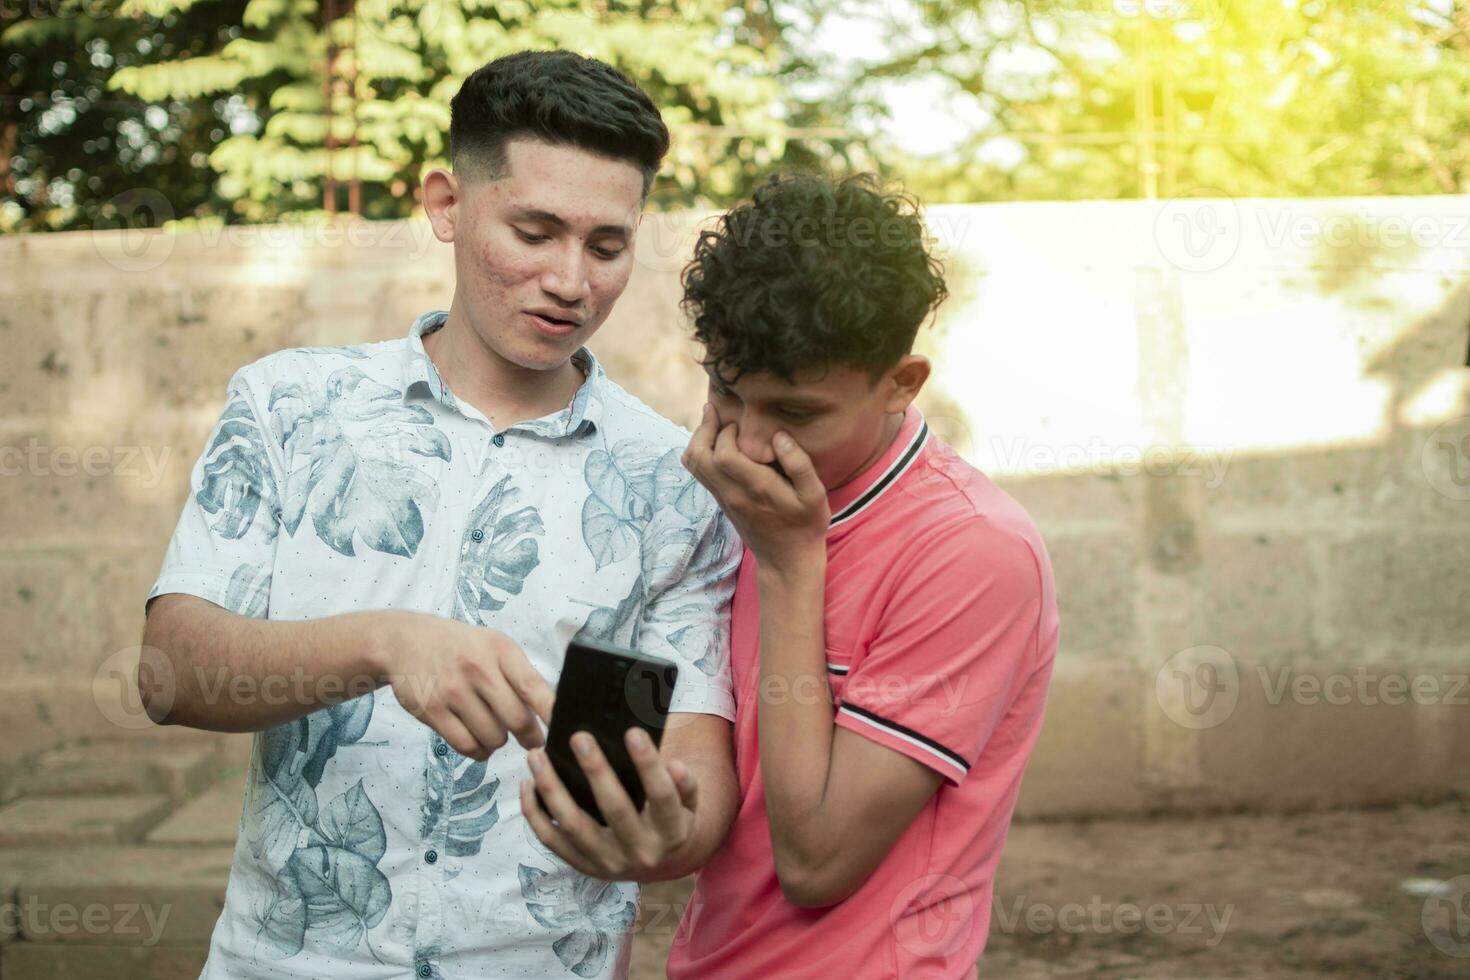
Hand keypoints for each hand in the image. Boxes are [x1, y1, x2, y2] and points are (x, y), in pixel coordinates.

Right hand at [372, 610, 553, 760]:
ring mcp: (453, 690)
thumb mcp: (493, 645)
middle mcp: (478, 668)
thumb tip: (550, 712)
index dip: (552, 712)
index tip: (565, 729)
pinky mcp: (432, 710)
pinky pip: (466, 745)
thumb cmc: (459, 646)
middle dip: (529, 736)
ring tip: (495, 731)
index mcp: (500, 649)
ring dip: (499, 742)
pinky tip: (478, 741)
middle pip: (517, 720)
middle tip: (532, 740)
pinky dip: (478, 751)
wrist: (405, 641)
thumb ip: (519, 674)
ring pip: (493, 737)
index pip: (533, 686)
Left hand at [522, 728, 697, 882]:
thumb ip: (685, 785)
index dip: (648, 764)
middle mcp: (641, 852)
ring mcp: (609, 863)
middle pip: (615, 809)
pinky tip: (528, 784)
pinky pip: (552, 840)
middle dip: (596, 770)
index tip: (633, 732)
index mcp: (672, 832)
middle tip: (578, 736)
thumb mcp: (689, 803)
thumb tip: (674, 766)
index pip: (662, 796)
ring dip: (552, 788)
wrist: (658, 864)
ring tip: (537, 755)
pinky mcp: (583, 867)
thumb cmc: (671, 819)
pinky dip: (535, 813)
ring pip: (574, 825)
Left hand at [681, 403, 828, 573]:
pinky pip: (699, 473)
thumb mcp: (814, 495)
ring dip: (698, 440)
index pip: (724, 455)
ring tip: (712, 423)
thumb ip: (799, 464)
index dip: (726, 433)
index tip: (740, 422)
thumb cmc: (805, 525)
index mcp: (756, 488)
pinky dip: (700, 452)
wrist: (787, 560)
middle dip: (704, 429)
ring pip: (694, 465)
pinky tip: (717, 442)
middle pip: (699, 457)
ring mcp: (723, 499)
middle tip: (715, 411)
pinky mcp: (721, 502)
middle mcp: (732, 493)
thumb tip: (779, 435)